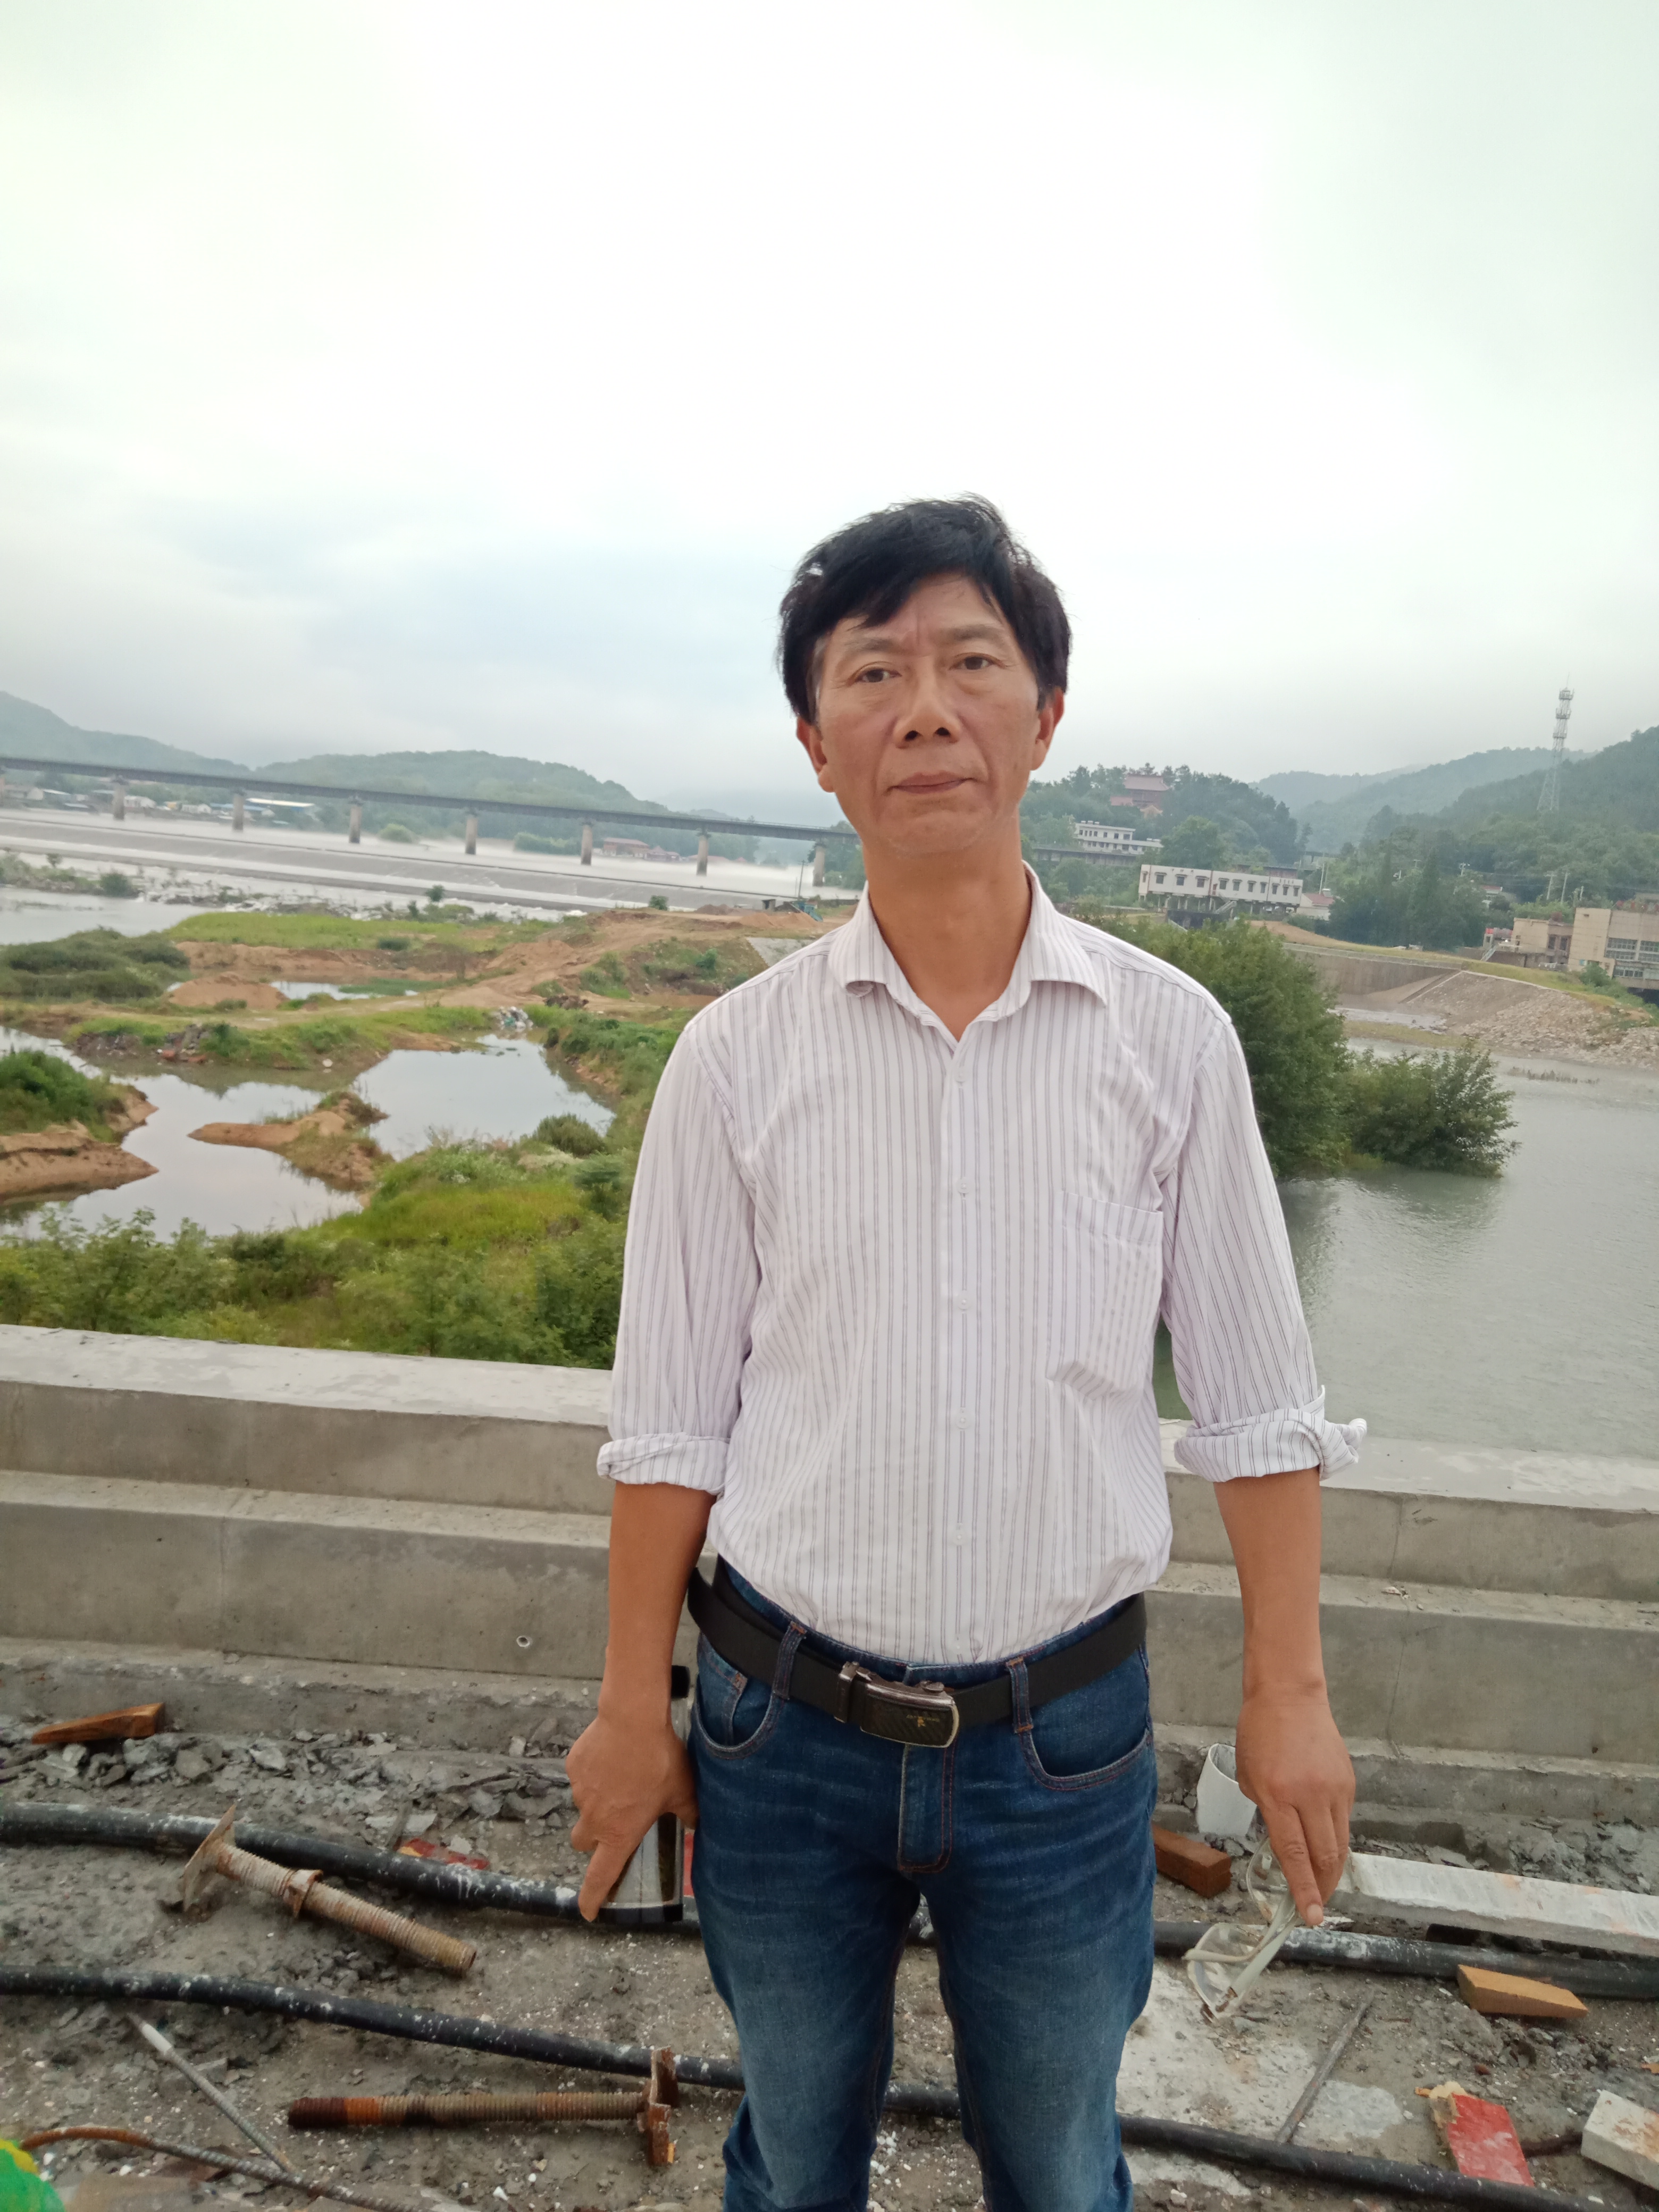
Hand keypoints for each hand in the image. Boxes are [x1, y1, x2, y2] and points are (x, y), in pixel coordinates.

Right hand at [566, 1704, 698, 1921]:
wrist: (632, 1719)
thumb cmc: (659, 1760)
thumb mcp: (682, 1791)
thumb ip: (688, 1813)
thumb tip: (697, 1824)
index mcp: (619, 1833)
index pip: (600, 1877)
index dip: (592, 1898)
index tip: (588, 1911)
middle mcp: (594, 1819)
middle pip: (583, 1842)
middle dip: (593, 1840)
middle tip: (612, 1824)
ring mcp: (581, 1793)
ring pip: (583, 1806)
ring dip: (597, 1801)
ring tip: (620, 1779)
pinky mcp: (574, 1768)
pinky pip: (581, 1777)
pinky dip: (593, 1773)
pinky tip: (612, 1758)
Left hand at [1233, 1684, 1353, 1927]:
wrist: (1289, 1696)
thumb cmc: (1259, 1734)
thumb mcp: (1250, 1777)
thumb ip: (1267, 1813)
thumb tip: (1283, 1844)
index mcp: (1277, 1796)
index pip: (1294, 1854)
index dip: (1304, 1890)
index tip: (1310, 1916)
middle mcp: (1309, 1796)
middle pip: (1325, 1856)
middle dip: (1322, 1887)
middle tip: (1316, 1904)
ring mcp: (1333, 1789)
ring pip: (1340, 1843)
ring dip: (1332, 1868)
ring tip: (1323, 1884)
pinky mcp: (1348, 1783)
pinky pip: (1344, 1821)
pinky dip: (1335, 1837)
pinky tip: (1325, 1842)